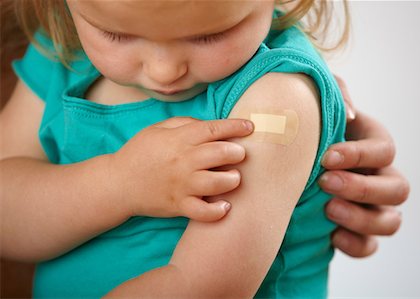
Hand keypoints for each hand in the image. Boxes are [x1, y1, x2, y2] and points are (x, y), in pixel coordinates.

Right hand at [110, 117, 253, 221]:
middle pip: (220, 153)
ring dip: (232, 179)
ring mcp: (181, 185)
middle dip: (237, 151)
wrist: (118, 183)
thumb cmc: (140, 152)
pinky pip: (203, 212)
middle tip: (240, 153)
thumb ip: (185, 123)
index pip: (214, 129)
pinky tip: (224, 206)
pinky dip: (217, 211)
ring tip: (234, 177)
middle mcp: (183, 162)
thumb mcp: (158, 129)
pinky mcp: (179, 205)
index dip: (236, 126)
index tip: (249, 127)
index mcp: (179, 140)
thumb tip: (211, 125)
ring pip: (216, 183)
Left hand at [319, 76, 409, 256]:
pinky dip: (354, 243)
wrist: (288, 158)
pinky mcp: (358, 231)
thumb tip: (350, 115)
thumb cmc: (305, 127)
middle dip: (362, 188)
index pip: (384, 151)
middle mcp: (380, 177)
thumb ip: (334, 94)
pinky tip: (331, 236)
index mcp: (373, 145)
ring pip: (391, 221)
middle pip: (398, 189)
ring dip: (361, 218)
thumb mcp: (317, 101)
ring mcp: (372, 206)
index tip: (326, 157)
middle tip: (325, 183)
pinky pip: (369, 246)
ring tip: (327, 209)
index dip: (360, 156)